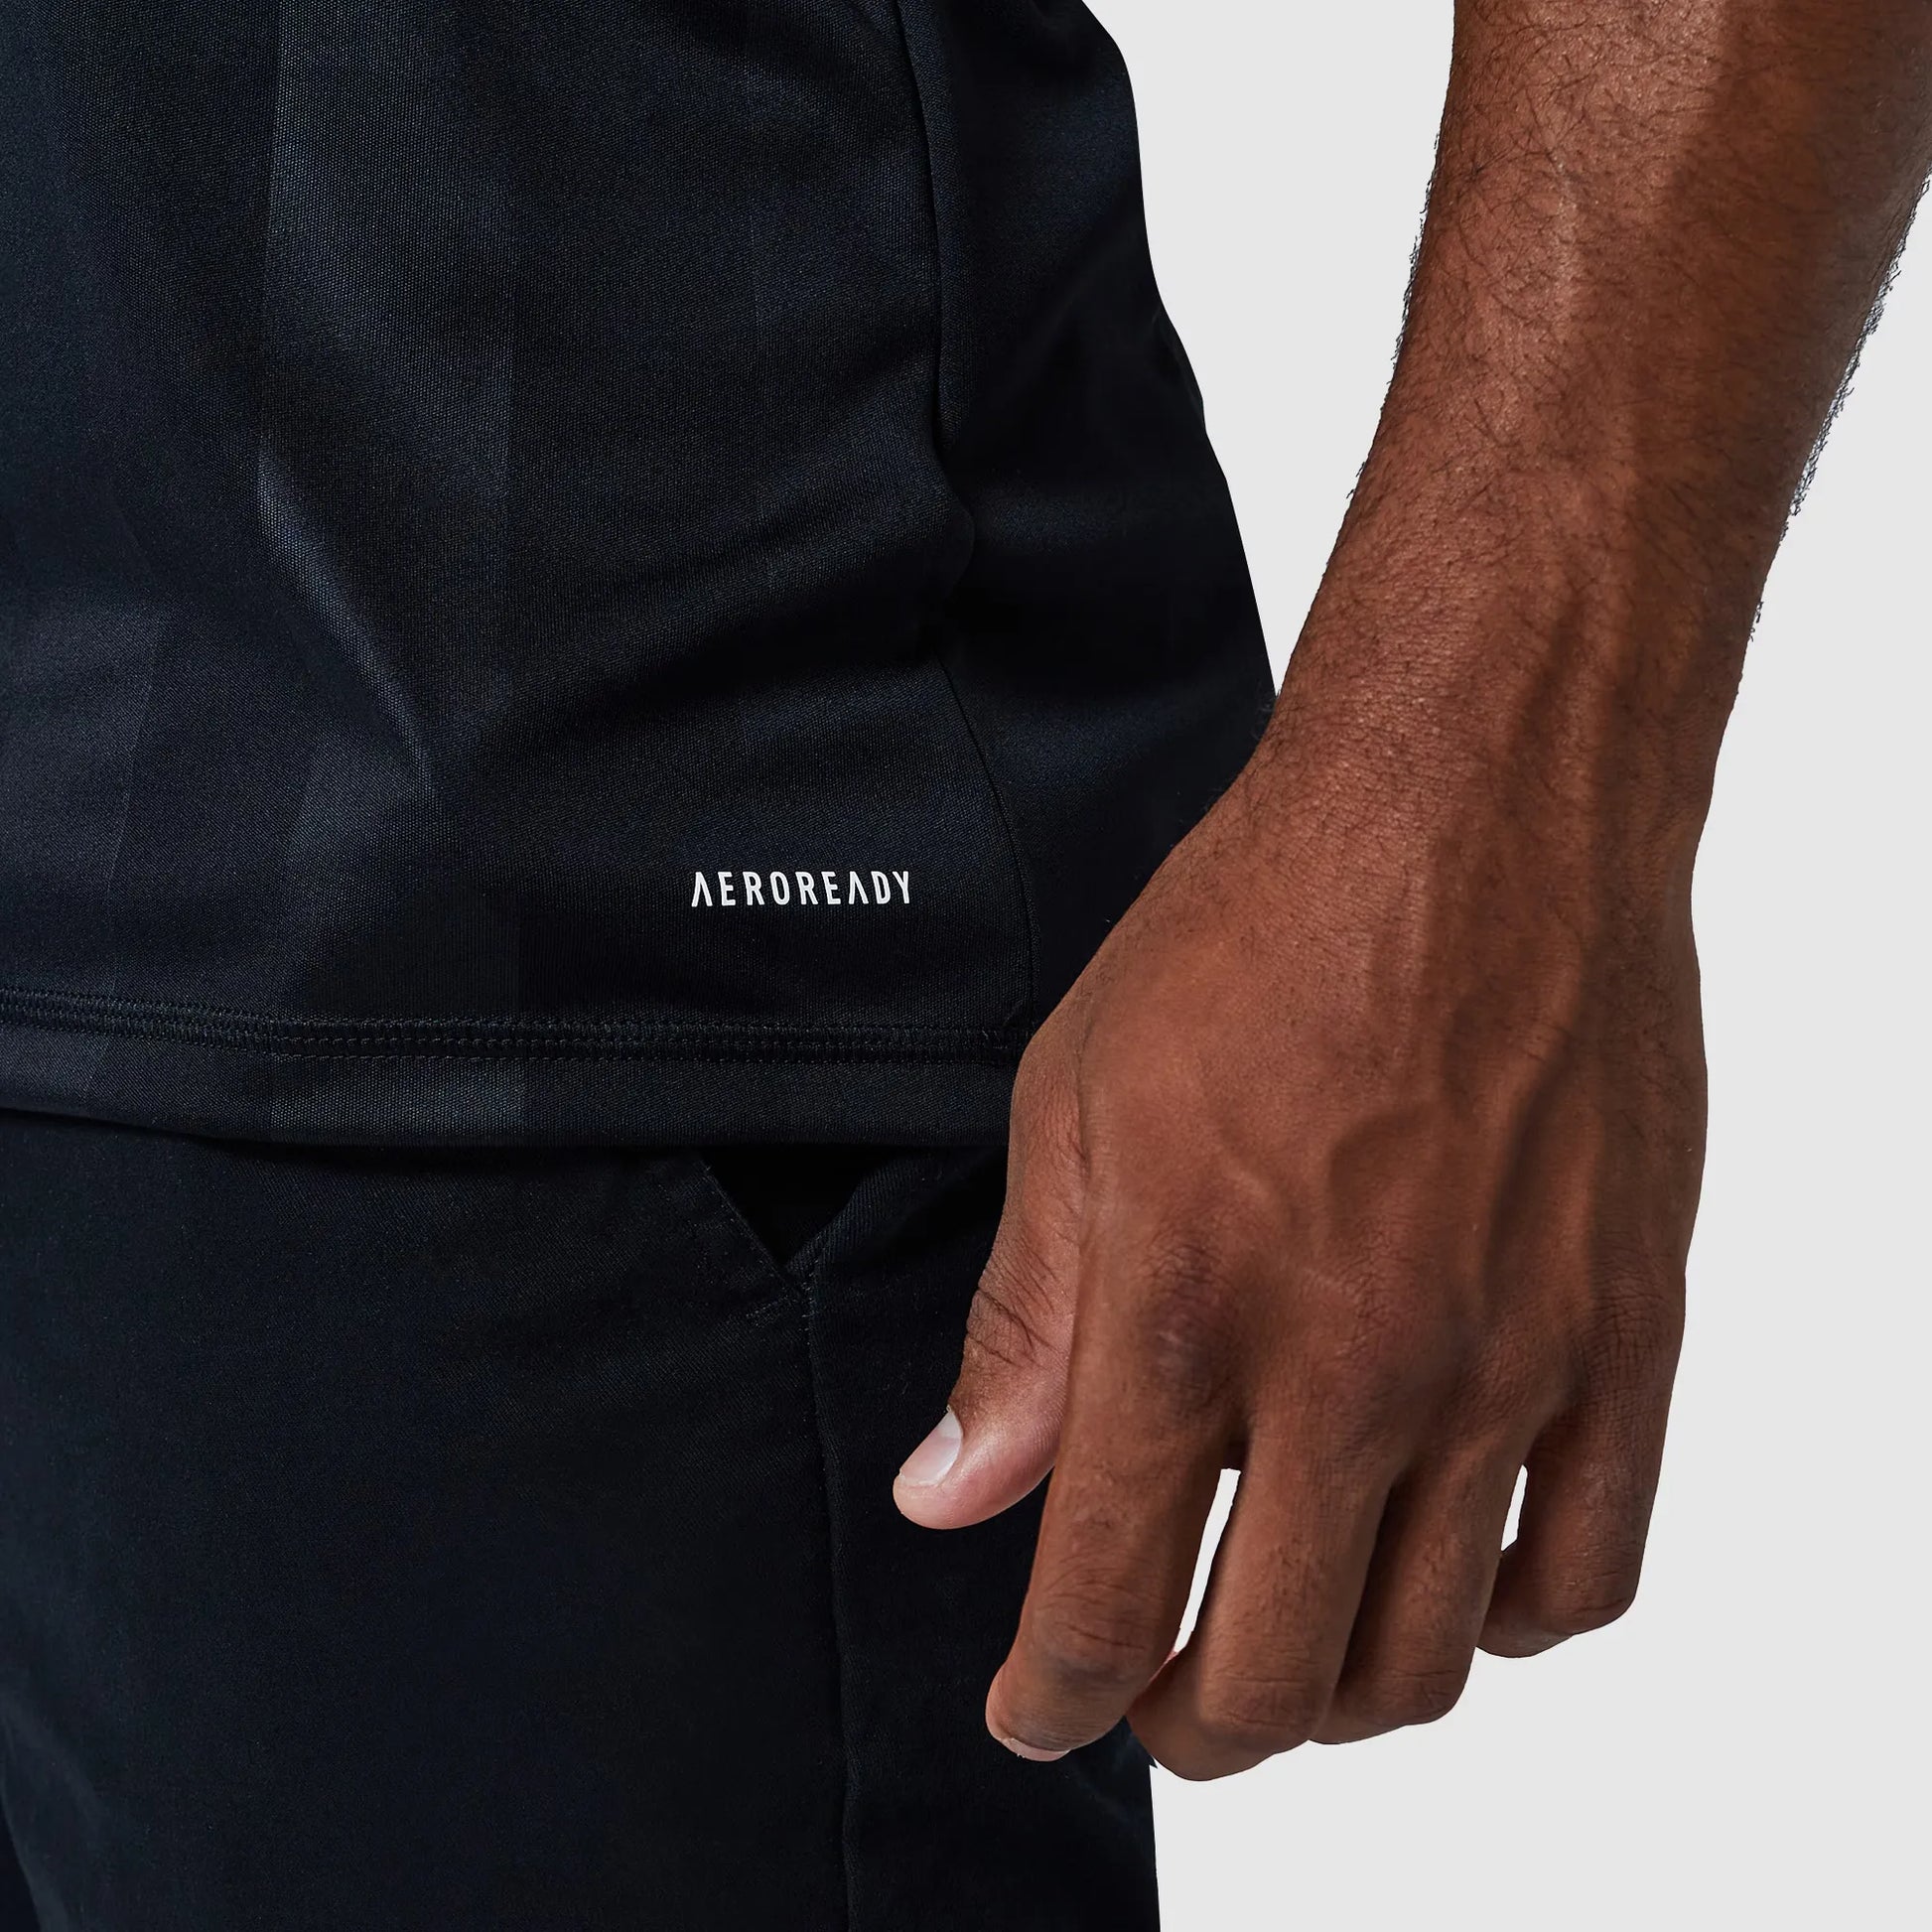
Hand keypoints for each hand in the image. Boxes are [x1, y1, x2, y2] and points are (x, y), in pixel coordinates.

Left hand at [894, 722, 1701, 1777]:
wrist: (1473, 807)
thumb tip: (957, 1496)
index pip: (1104, 1601)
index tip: (1036, 1712)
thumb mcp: (1073, 1103)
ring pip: (1427, 1662)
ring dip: (1336, 1699)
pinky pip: (1586, 1571)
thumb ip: (1023, 1325)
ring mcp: (1506, 1362)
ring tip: (1290, 1645)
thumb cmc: (1260, 924)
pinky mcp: (1624, 1334)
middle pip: (1271, 1679)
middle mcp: (1352, 1366)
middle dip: (1185, 1727)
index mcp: (1183, 1309)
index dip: (1055, 1698)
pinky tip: (1450, 1572)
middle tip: (1153, 1696)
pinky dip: (1505, 1620)